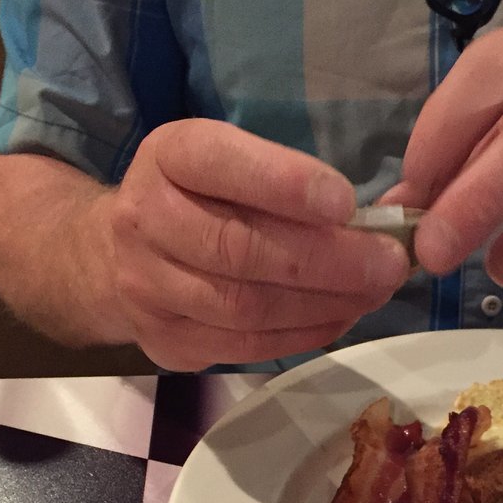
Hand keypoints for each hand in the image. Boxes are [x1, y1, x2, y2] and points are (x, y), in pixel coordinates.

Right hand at [104, 119, 409, 370]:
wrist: (114, 257)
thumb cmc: (196, 198)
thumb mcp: (228, 163)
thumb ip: (287, 181)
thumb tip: (381, 218)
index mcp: (167, 157)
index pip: (220, 163)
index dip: (285, 184)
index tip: (345, 202)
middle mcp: (145, 219)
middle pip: (238, 247)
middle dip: (326, 259)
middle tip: (388, 263)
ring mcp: (148, 287)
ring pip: (243, 305)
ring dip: (322, 304)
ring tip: (375, 292)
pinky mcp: (165, 341)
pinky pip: (244, 345)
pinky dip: (303, 334)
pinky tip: (342, 317)